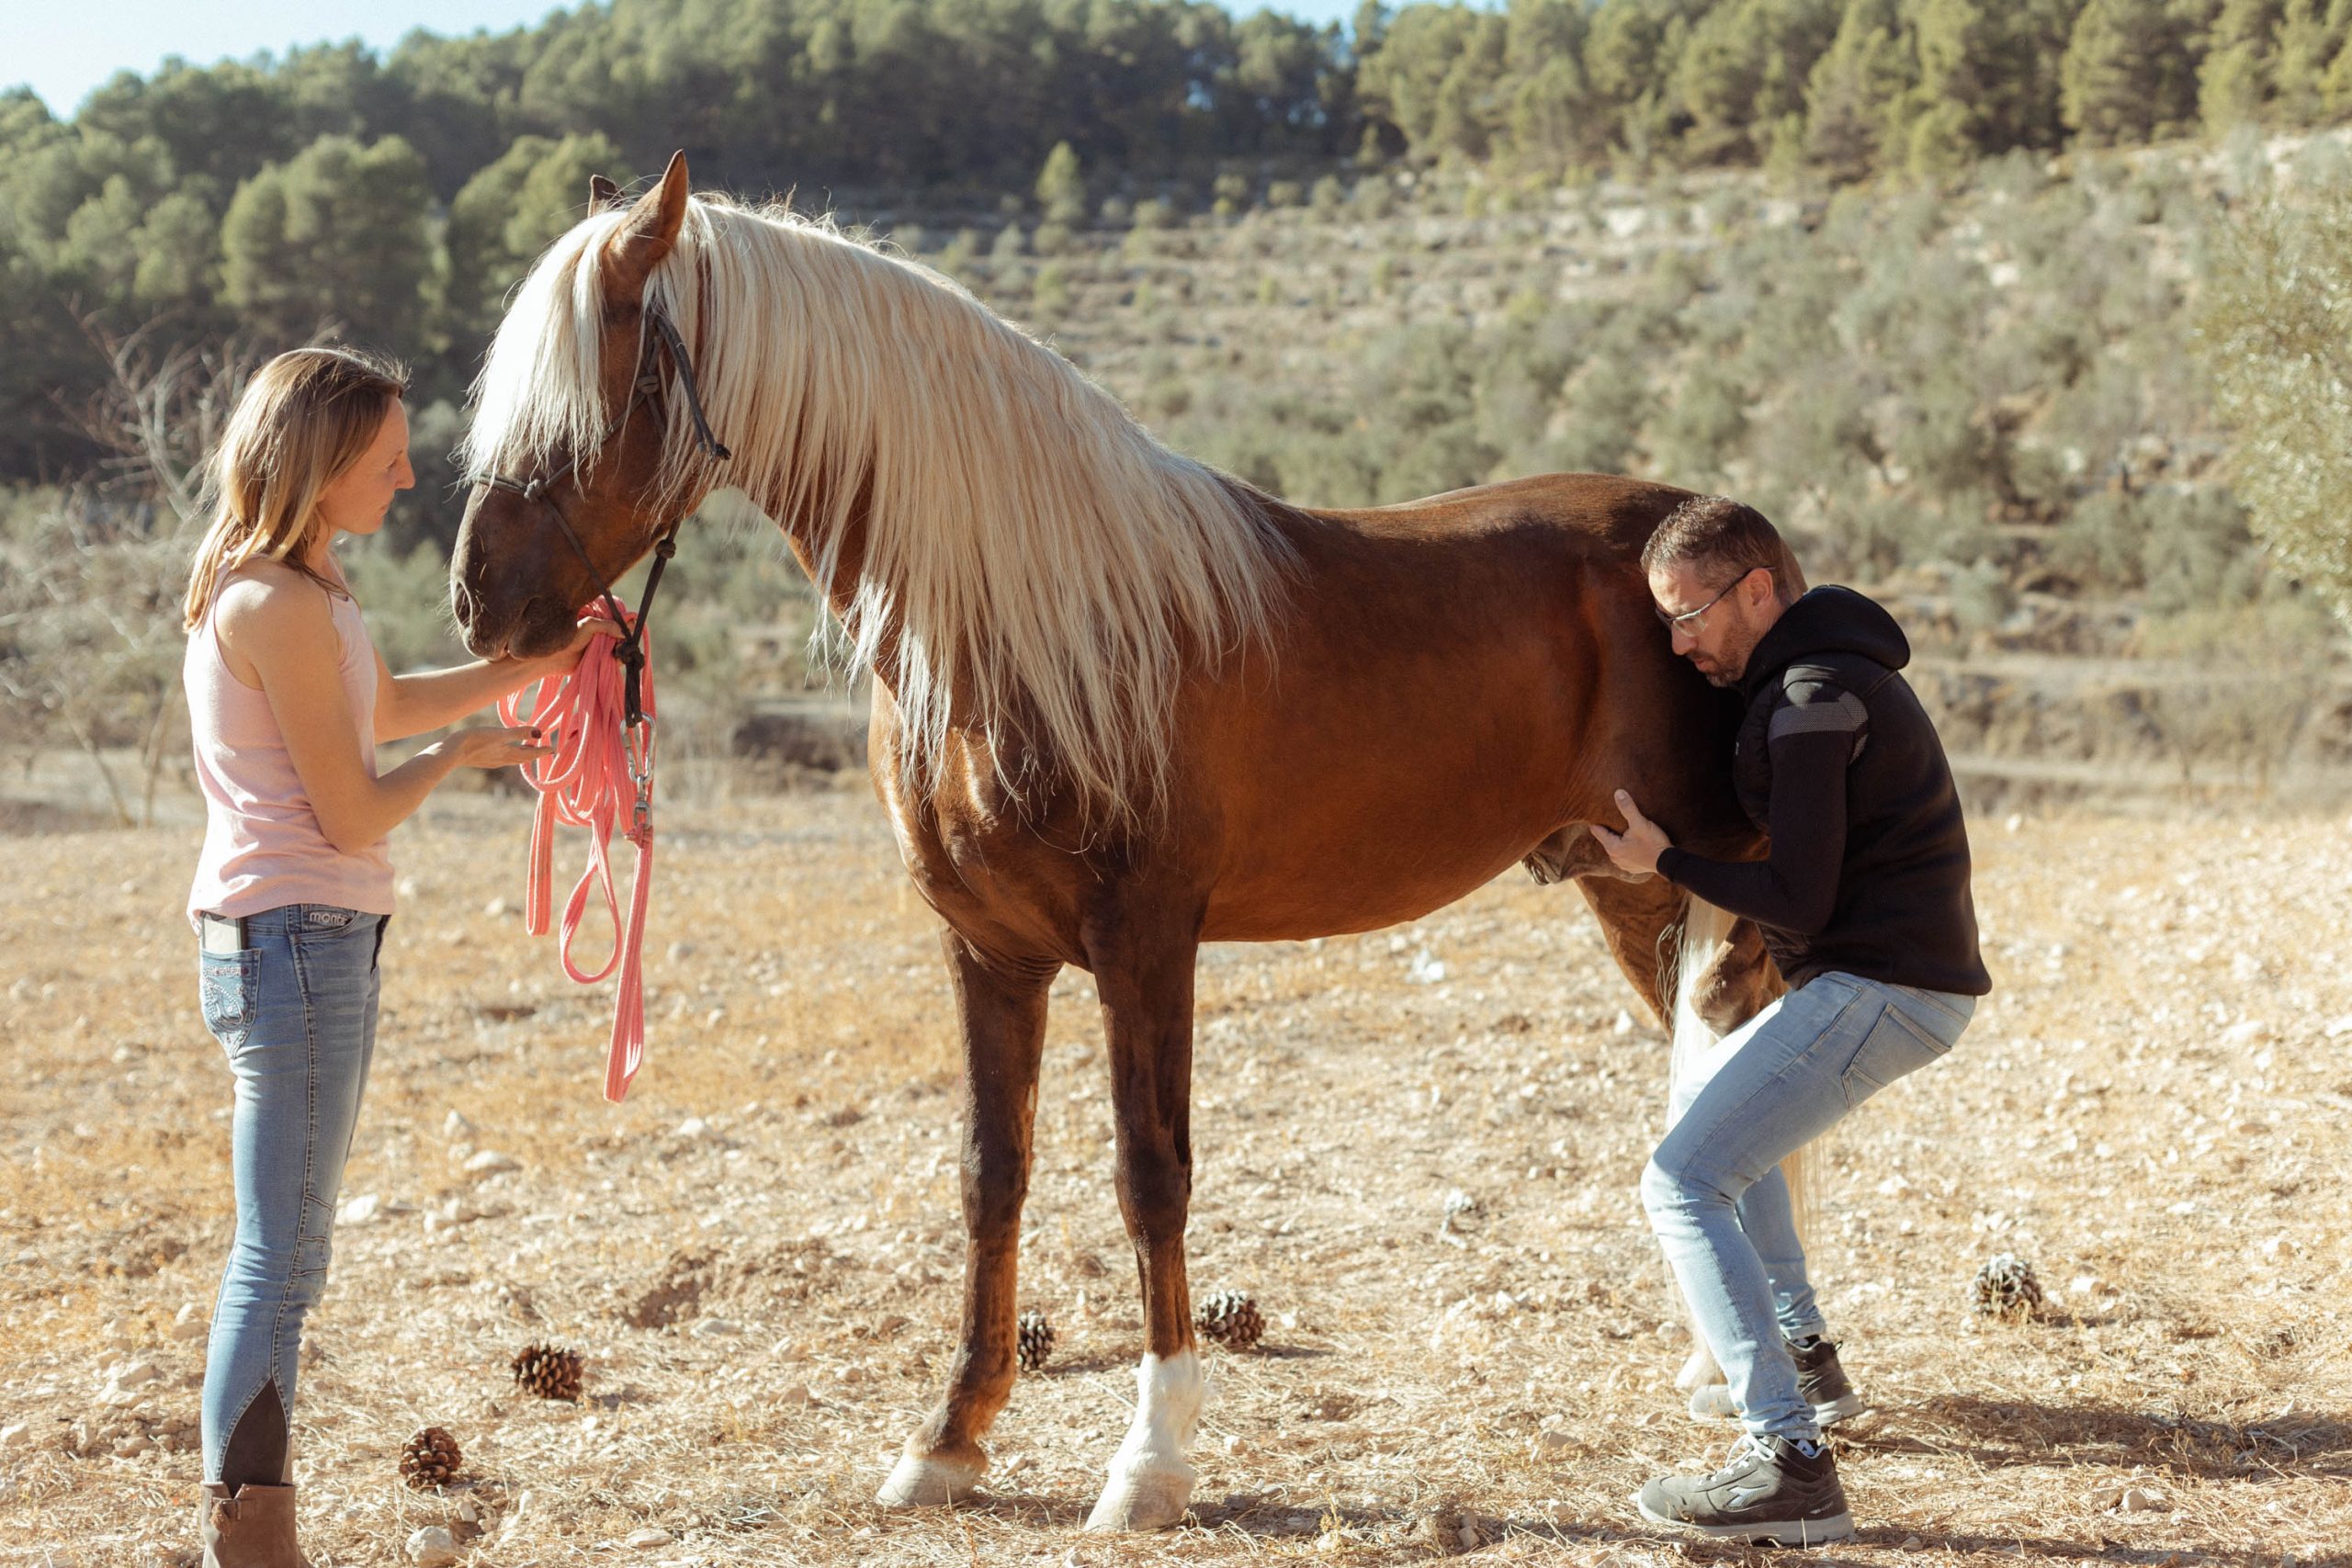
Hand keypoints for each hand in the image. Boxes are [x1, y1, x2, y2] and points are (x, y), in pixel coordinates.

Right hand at [437, 724, 552, 770]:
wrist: (451, 752)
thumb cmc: (475, 741)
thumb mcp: (500, 734)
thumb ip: (519, 732)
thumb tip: (539, 732)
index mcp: (508, 754)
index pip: (530, 753)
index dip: (542, 751)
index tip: (553, 749)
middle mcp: (502, 760)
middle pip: (522, 757)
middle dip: (533, 753)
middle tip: (544, 750)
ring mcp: (491, 760)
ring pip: (511, 758)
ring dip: (521, 753)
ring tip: (527, 748)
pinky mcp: (482, 759)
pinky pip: (501, 757)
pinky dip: (509, 753)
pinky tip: (504, 750)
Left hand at [517, 614, 625, 673]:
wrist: (554, 658)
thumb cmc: (568, 637)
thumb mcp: (588, 625)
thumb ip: (607, 625)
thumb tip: (625, 632)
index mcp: (602, 620)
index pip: (623, 619)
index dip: (628, 625)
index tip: (626, 632)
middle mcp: (607, 632)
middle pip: (626, 635)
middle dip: (626, 640)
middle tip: (620, 645)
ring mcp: (606, 646)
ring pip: (624, 648)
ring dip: (623, 651)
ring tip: (615, 653)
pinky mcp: (604, 660)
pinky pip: (618, 660)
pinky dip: (619, 661)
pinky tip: (614, 660)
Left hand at [1588, 788, 1670, 877]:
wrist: (1669, 862)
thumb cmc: (1653, 843)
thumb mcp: (1640, 823)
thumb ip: (1628, 808)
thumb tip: (1618, 793)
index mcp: (1612, 847)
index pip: (1596, 830)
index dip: (1598, 819)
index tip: (1599, 810)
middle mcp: (1614, 858)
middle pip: (1606, 838)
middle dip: (1609, 828)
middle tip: (1613, 815)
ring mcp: (1623, 864)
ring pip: (1615, 846)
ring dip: (1619, 838)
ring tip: (1624, 827)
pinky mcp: (1632, 866)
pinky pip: (1624, 853)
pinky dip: (1626, 846)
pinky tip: (1634, 840)